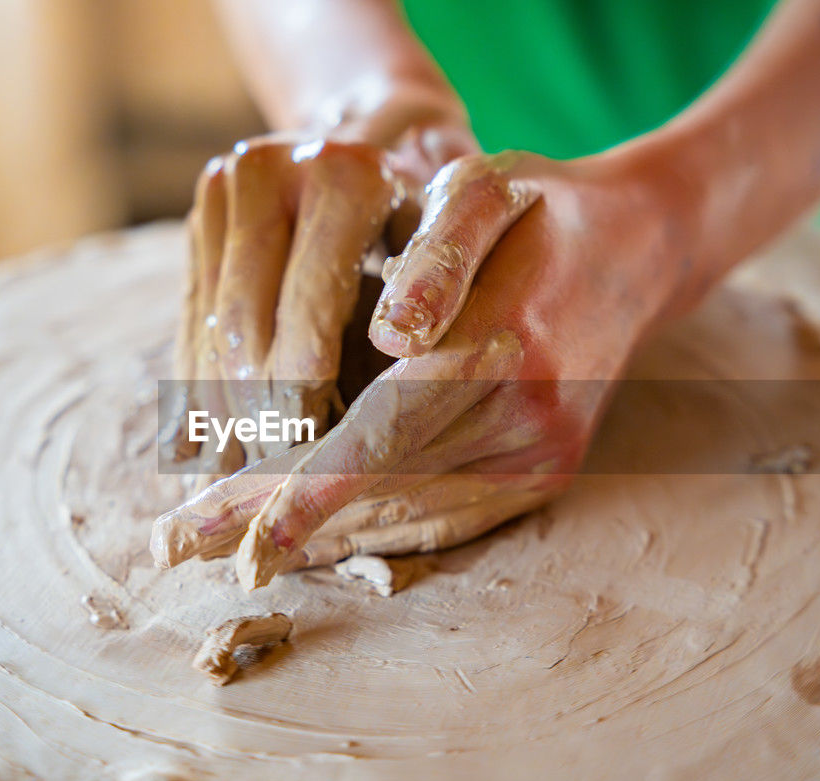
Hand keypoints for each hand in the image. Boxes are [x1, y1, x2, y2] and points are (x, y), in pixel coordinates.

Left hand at [153, 148, 698, 587]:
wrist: (636, 250)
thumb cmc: (538, 212)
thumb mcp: (483, 193)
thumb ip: (440, 255)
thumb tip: (395, 334)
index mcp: (507, 344)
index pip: (378, 436)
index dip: (298, 492)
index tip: (223, 536)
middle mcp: (530, 417)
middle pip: (382, 489)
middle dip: (278, 521)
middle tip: (182, 544)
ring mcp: (544, 456)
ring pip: (411, 516)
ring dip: (320, 539)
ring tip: (230, 549)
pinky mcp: (547, 475)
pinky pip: (452, 521)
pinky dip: (378, 534)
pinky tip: (316, 540)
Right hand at [163, 122, 476, 472]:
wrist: (384, 133)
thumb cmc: (441, 214)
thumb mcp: (455, 253)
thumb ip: (425, 319)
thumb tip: (384, 424)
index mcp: (345, 175)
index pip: (309, 314)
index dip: (306, 399)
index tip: (310, 467)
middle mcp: (270, 169)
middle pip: (245, 328)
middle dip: (256, 418)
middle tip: (267, 489)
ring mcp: (222, 189)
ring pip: (209, 330)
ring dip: (218, 414)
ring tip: (233, 485)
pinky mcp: (198, 217)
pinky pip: (188, 320)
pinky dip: (197, 386)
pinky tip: (205, 447)